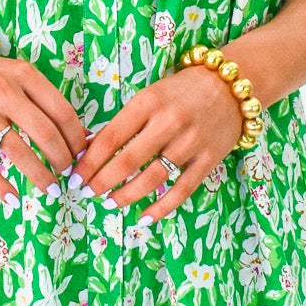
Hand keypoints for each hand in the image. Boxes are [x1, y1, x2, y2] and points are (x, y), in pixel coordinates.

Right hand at [0, 41, 89, 204]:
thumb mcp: (14, 74)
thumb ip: (42, 99)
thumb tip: (79, 134)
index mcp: (22, 74)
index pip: (61, 110)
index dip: (76, 137)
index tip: (83, 154)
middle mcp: (2, 90)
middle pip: (43, 132)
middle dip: (62, 159)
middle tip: (69, 174)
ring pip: (16, 150)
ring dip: (39, 175)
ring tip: (51, 189)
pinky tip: (14, 199)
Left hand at [69, 64, 247, 225]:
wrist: (231, 87)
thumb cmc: (180, 92)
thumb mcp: (148, 96)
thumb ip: (123, 122)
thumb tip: (88, 151)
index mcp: (148, 102)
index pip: (110, 137)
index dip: (89, 162)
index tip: (75, 176)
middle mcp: (169, 122)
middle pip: (128, 161)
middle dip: (102, 182)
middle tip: (87, 192)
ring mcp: (191, 143)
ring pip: (152, 179)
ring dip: (126, 196)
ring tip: (110, 202)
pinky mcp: (208, 160)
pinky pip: (181, 191)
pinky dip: (161, 208)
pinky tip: (143, 218)